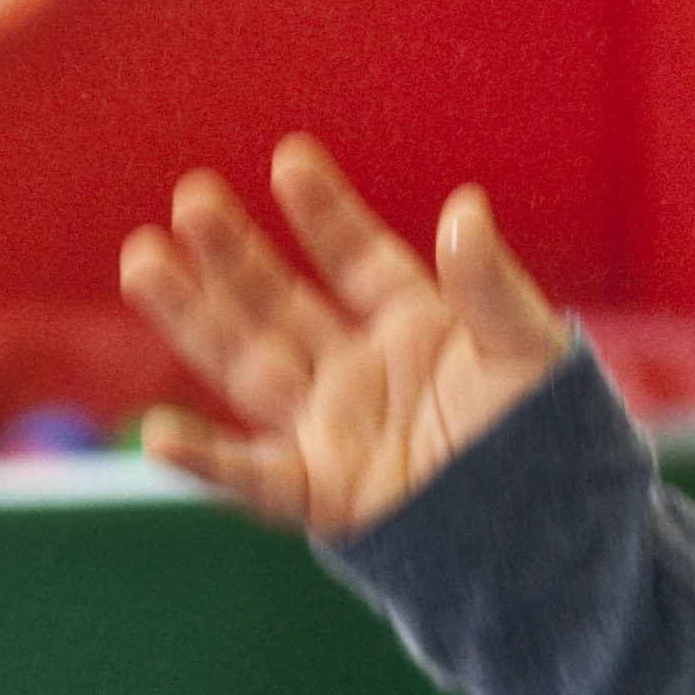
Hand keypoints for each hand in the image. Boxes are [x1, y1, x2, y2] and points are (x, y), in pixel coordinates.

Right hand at [116, 134, 566, 537]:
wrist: (552, 535)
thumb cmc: (548, 440)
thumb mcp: (526, 349)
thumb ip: (488, 283)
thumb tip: (464, 206)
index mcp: (414, 327)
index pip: (356, 259)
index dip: (323, 212)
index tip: (289, 159)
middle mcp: (359, 372)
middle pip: (278, 304)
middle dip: (232, 255)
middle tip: (188, 199)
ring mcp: (332, 430)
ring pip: (247, 367)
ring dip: (193, 318)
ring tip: (141, 262)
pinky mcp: (322, 495)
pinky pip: (253, 479)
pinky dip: (205, 463)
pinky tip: (158, 436)